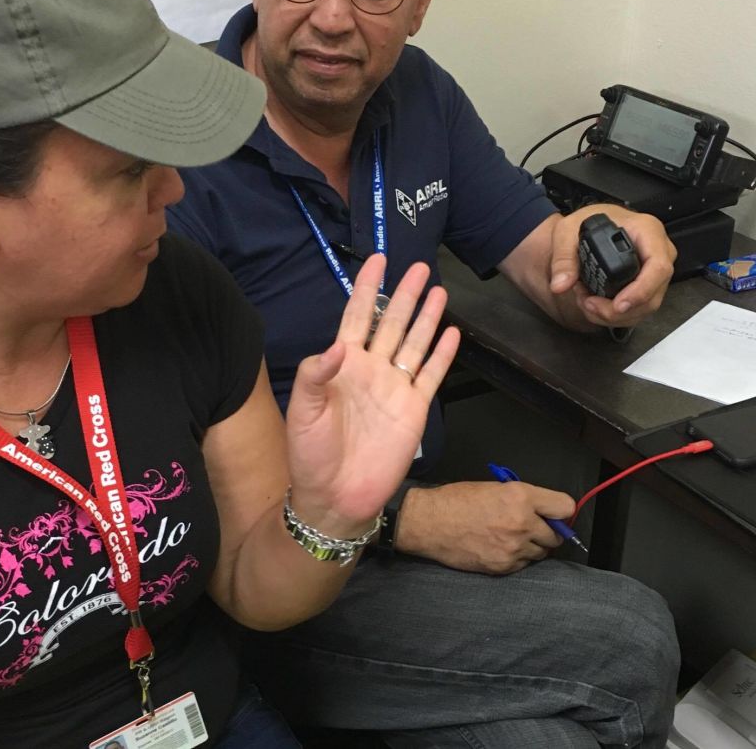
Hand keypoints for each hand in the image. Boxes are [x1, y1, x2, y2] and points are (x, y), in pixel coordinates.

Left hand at [282, 254, 459, 536]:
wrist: (336, 497)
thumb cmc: (311, 454)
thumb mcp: (303, 412)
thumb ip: (315, 375)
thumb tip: (338, 344)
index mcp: (342, 365)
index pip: (356, 317)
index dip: (367, 288)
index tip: (378, 259)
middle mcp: (371, 370)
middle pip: (391, 323)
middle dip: (404, 294)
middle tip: (418, 266)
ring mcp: (394, 388)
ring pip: (414, 343)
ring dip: (426, 317)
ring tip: (438, 289)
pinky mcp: (414, 410)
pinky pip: (430, 375)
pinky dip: (442, 354)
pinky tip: (452, 333)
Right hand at [395, 480, 575, 573]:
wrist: (429, 522)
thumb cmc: (457, 500)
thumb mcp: (494, 487)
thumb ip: (523, 498)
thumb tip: (545, 510)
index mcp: (521, 497)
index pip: (565, 507)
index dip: (561, 511)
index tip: (556, 514)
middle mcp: (522, 523)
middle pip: (556, 536)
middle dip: (547, 532)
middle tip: (532, 527)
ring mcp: (514, 548)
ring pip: (541, 553)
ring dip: (532, 546)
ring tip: (511, 537)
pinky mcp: (503, 566)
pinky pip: (523, 564)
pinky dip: (517, 558)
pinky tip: (499, 547)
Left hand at [548, 204, 675, 326]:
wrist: (592, 225)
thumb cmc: (588, 222)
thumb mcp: (567, 232)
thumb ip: (562, 258)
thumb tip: (560, 284)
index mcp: (647, 231)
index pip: (658, 267)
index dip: (641, 291)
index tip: (617, 305)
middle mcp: (659, 252)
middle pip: (652, 295)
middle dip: (617, 310)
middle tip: (588, 304)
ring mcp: (655, 272)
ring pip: (645, 308)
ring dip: (613, 315)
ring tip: (586, 302)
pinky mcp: (648, 286)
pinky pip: (638, 310)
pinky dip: (614, 315)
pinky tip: (594, 305)